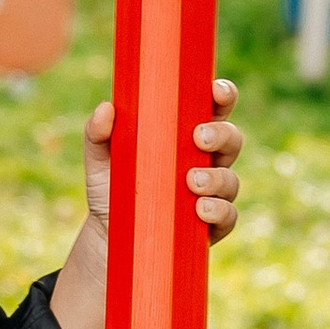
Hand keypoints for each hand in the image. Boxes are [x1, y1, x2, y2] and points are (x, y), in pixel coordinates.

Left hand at [78, 80, 242, 242]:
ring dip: (216, 177)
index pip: (213, 109)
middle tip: (198, 138)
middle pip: (231, 139)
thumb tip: (106, 108)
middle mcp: (206, 161)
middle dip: (221, 134)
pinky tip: (201, 209)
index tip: (215, 91)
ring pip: (230, 179)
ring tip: (192, 182)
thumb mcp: (100, 160)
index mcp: (187, 136)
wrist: (108, 237)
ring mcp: (213, 194)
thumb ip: (98, 133)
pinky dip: (219, 211)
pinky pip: (228, 217)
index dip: (222, 96)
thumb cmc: (112, 189)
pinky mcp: (211, 226)